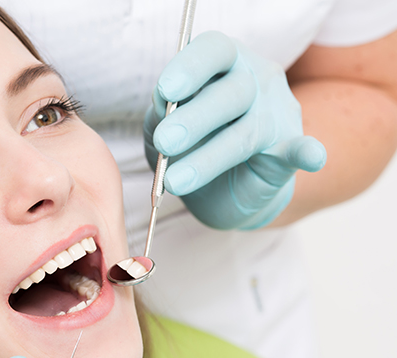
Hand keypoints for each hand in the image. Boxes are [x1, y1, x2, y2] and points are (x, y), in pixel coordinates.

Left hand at [144, 31, 325, 229]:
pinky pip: (300, 149)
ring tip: (175, 181)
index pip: (213, 50)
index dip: (190, 67)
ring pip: (247, 131)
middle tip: (165, 143)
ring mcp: (278, 115)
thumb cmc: (189, 146)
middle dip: (194, 119)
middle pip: (231, 92)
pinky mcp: (289, 151)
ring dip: (209, 157)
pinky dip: (308, 152)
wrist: (220, 189)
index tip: (166, 92)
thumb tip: (163, 105)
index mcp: (223, 64)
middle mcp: (256, 80)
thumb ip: (161, 114)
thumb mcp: (163, 128)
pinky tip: (314, 156)